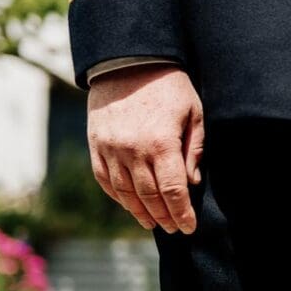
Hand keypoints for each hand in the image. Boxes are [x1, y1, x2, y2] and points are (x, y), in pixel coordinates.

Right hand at [87, 64, 204, 234]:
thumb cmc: (168, 86)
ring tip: (152, 222)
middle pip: (149, 197)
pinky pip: (105, 180)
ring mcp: (111, 149)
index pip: (173, 191)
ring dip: (139, 211)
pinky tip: (129, 205)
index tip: (189, 227)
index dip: (182, 213)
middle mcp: (133, 151)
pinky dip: (117, 196)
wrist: (127, 62)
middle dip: (164, 217)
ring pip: (125, 193)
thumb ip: (194, 149)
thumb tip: (192, 183)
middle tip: (173, 229)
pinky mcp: (96, 145)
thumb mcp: (193, 112)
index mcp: (161, 144)